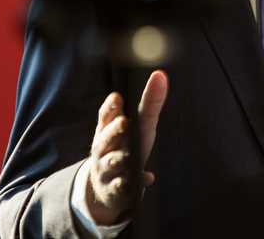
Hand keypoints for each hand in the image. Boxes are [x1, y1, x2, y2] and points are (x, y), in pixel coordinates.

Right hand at [85, 70, 167, 225]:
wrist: (108, 185)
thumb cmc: (126, 146)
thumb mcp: (139, 125)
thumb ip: (149, 102)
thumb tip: (161, 74)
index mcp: (107, 130)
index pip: (105, 116)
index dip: (111, 107)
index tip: (117, 96)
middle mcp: (103, 148)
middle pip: (105, 139)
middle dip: (113, 131)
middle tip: (124, 122)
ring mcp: (106, 169)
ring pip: (110, 163)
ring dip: (117, 159)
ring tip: (126, 156)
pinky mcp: (114, 189)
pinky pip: (119, 187)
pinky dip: (127, 184)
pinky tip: (141, 180)